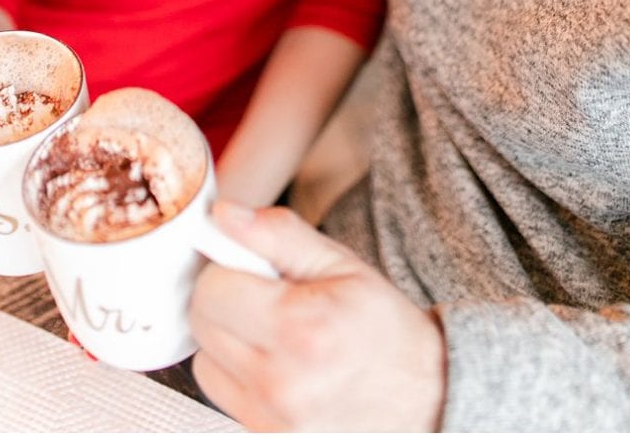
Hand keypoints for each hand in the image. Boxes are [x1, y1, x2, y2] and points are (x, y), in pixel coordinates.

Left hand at [190, 202, 446, 430]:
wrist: (427, 396)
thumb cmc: (384, 329)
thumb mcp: (341, 266)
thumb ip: (277, 234)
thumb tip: (222, 214)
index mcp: (300, 330)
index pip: (212, 287)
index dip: (227, 269)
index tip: (253, 270)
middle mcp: (281, 383)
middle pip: (202, 321)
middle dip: (224, 300)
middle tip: (265, 299)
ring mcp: (272, 418)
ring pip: (203, 358)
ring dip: (225, 339)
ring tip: (271, 333)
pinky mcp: (266, 435)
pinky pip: (220, 392)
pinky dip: (234, 373)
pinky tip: (271, 363)